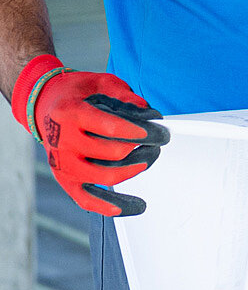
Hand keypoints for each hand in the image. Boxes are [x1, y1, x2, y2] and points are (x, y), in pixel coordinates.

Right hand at [11, 56, 168, 215]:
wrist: (44, 105)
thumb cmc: (76, 93)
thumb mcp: (101, 82)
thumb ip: (126, 97)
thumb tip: (149, 114)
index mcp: (72, 114)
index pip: (110, 127)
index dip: (138, 131)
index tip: (158, 132)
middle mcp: (64, 142)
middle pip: (112, 153)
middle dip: (144, 147)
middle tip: (160, 139)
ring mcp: (62, 164)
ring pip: (104, 177)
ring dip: (134, 170)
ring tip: (151, 158)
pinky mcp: (64, 179)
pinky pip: (87, 200)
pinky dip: (109, 205)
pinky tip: (131, 206)